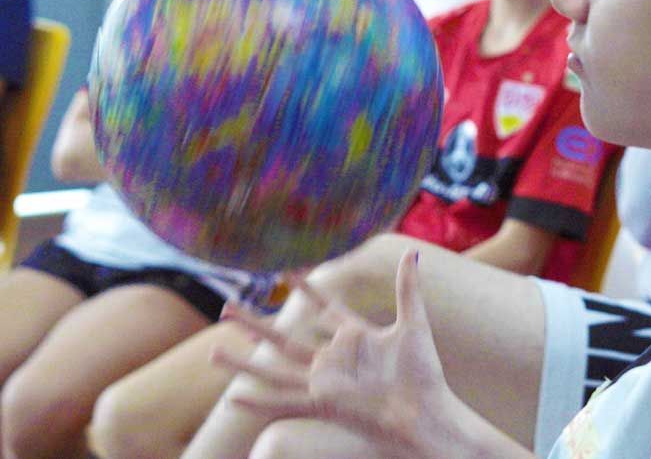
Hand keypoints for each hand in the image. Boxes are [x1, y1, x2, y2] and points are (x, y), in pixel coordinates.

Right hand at [214, 249, 458, 457]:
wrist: (425, 411)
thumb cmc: (423, 373)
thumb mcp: (414, 323)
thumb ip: (407, 288)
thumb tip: (411, 251)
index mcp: (354, 337)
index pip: (323, 307)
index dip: (305, 290)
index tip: (284, 273)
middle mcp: (333, 360)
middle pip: (283, 339)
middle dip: (255, 324)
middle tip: (227, 307)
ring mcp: (325, 383)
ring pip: (273, 370)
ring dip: (243, 363)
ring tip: (213, 351)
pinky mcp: (324, 403)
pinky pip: (284, 403)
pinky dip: (259, 402)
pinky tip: (233, 398)